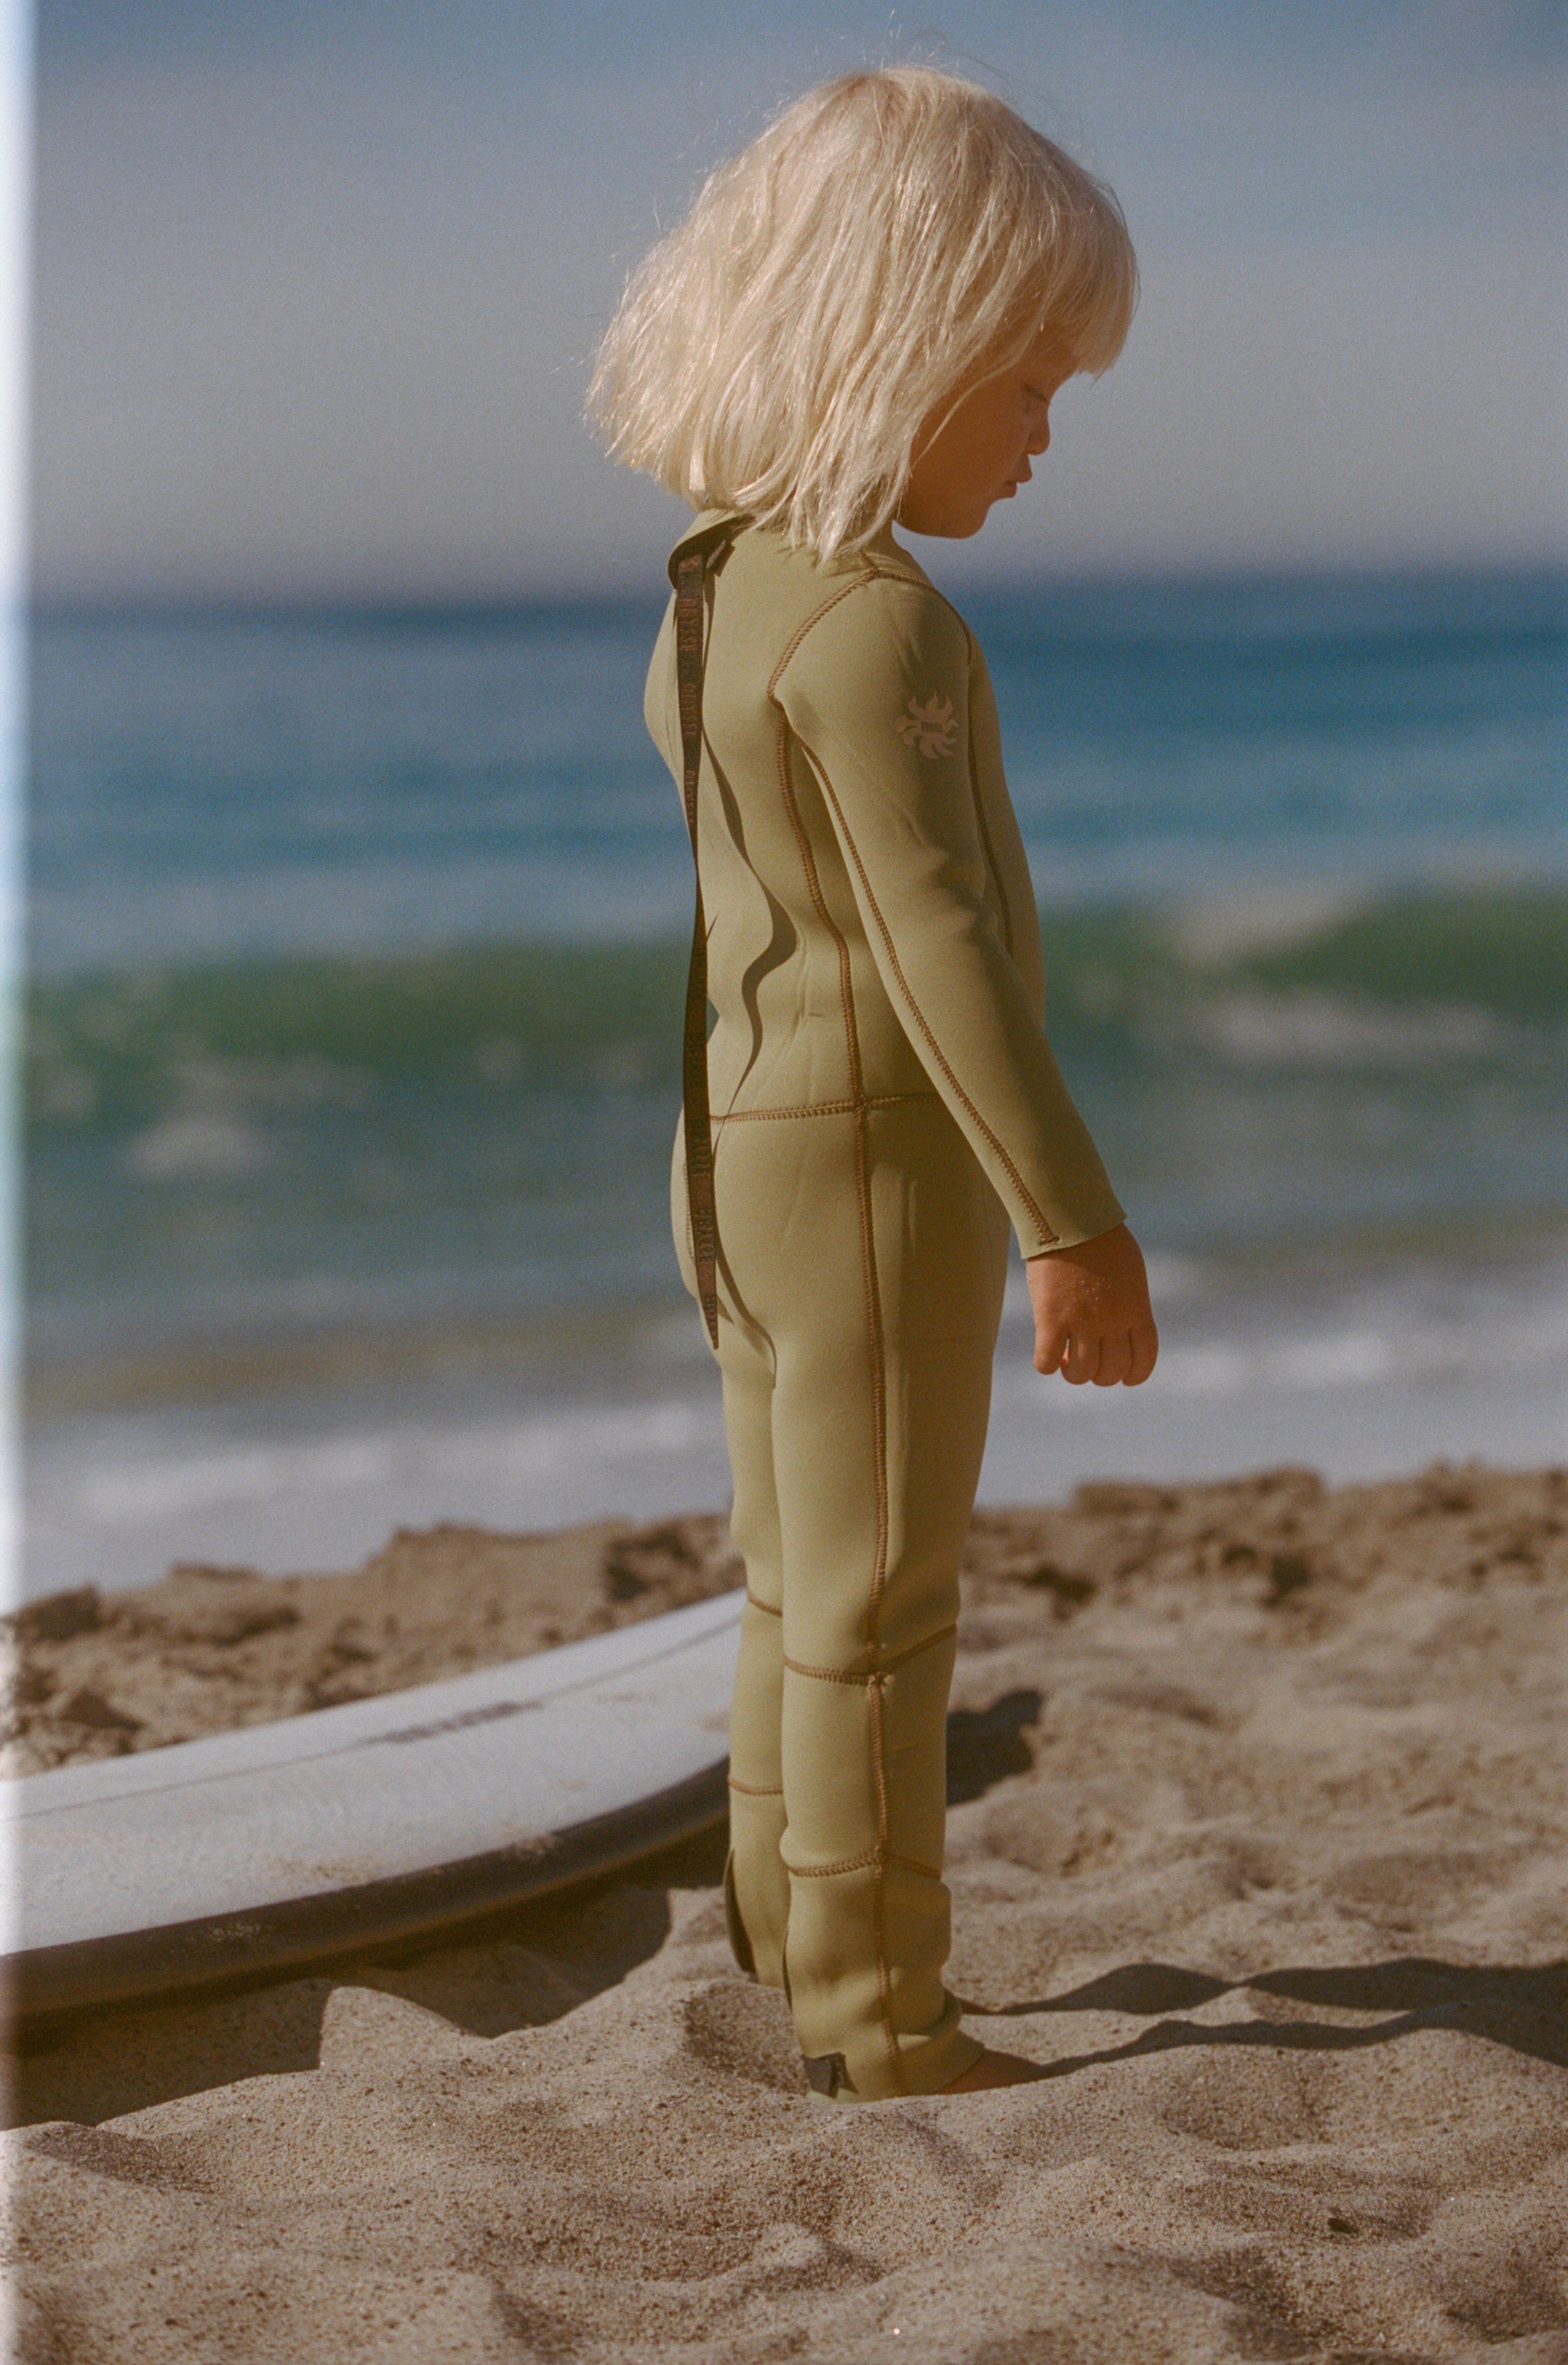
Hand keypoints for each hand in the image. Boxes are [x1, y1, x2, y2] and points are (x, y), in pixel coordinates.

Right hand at [1026, 1224, 1158, 1386]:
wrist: (1070, 1217)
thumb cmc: (1101, 1238)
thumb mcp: (1131, 1273)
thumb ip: (1131, 1304)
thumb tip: (1123, 1328)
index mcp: (1136, 1309)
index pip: (1144, 1360)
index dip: (1135, 1375)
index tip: (1125, 1377)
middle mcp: (1113, 1321)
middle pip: (1111, 1372)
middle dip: (1100, 1375)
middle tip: (1087, 1361)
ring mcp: (1082, 1321)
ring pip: (1081, 1374)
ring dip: (1073, 1373)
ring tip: (1066, 1359)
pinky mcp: (1051, 1318)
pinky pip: (1047, 1362)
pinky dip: (1047, 1365)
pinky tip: (1047, 1354)